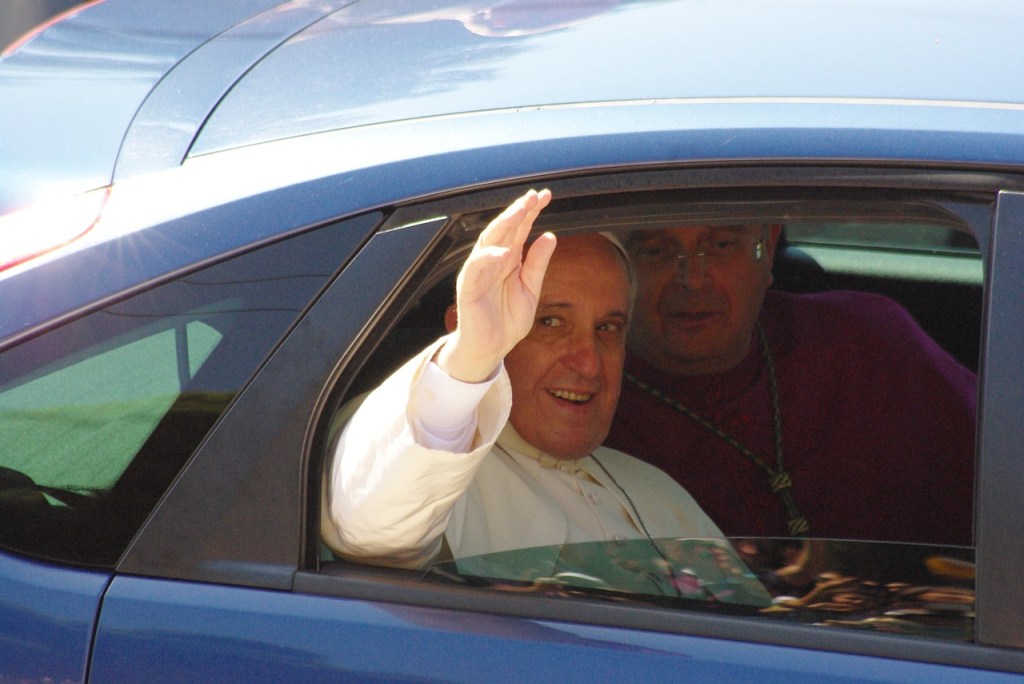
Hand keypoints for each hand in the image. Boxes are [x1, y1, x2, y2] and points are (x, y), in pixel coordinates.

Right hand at [437, 189, 555, 381]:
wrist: (489, 350)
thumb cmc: (506, 321)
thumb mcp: (530, 290)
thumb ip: (538, 264)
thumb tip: (550, 236)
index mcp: (507, 259)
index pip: (519, 229)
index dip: (530, 211)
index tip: (545, 196)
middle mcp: (492, 261)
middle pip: (504, 229)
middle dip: (518, 211)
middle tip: (533, 197)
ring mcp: (479, 272)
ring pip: (488, 241)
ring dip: (504, 224)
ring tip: (520, 211)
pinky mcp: (469, 288)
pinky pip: (476, 268)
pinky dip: (488, 257)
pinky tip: (504, 250)